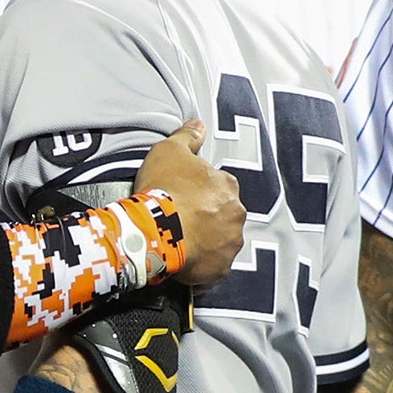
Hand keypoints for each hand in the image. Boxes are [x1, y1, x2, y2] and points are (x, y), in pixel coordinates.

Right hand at [136, 120, 246, 287]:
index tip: (182, 195)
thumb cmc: (164, 188)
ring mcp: (230, 243)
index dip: (199, 191)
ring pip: (221, 240)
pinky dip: (203, 263)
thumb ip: (187, 136)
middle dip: (207, 216)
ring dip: (207, 239)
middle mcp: (237, 214)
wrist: (155, 229)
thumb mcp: (170, 149)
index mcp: (228, 185)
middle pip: (223, 214)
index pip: (218, 186)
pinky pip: (213, 266)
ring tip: (181, 240)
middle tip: (181, 218)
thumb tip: (199, 124)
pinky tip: (184, 258)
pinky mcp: (220, 269)